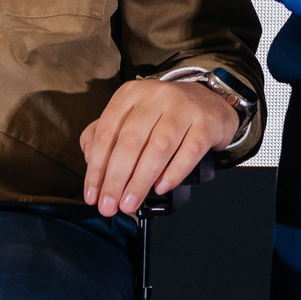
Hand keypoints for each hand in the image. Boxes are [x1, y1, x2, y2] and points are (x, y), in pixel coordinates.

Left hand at [81, 78, 237, 215]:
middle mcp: (156, 95)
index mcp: (131, 93)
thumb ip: (105, 134)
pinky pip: (189, 151)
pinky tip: (160, 188)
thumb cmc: (163, 115)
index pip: (106, 131)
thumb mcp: (130, 116)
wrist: (210, 103)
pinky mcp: (206, 123)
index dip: (96, 167)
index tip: (92, 195)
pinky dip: (173, 173)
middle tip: (109, 206)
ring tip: (129, 203)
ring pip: (158, 147)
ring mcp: (184, 107)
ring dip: (140, 181)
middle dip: (116, 179)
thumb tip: (90, 160)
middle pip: (130, 141)